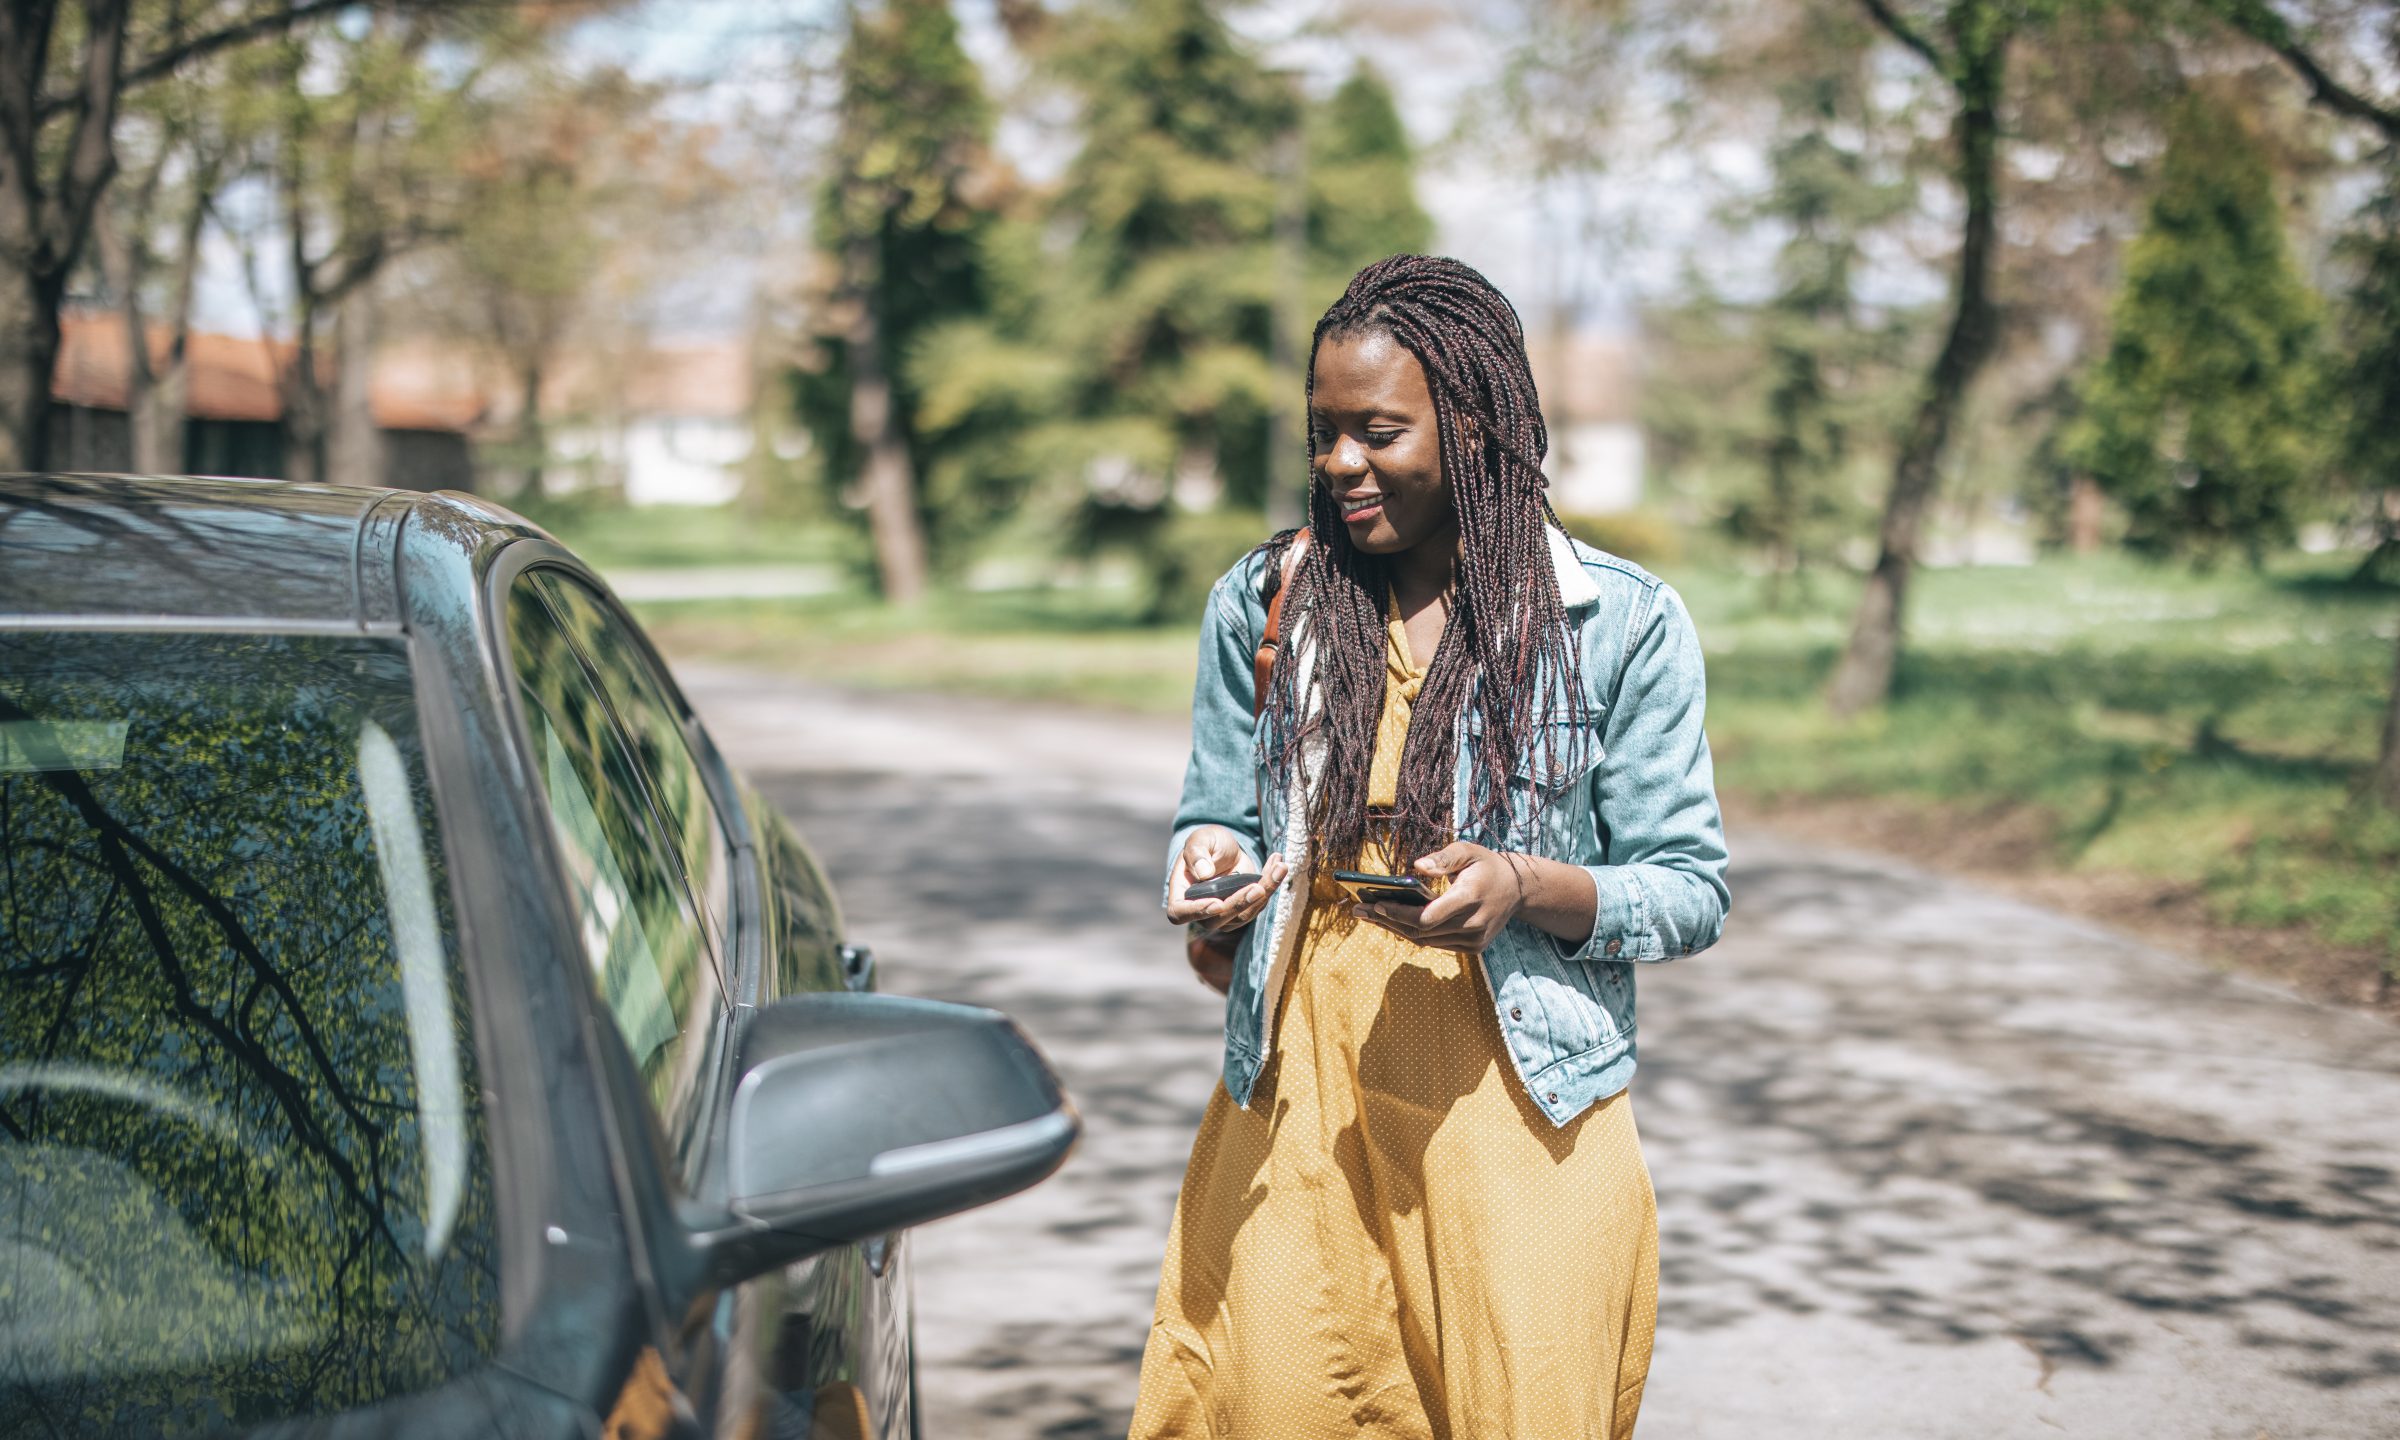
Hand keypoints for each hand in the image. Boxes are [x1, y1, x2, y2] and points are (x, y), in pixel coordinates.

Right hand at [1166, 825, 1286, 934]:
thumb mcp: (1200, 840)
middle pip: (1218, 919)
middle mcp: (1201, 910)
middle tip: (1258, 887)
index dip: (1197, 912)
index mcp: (1181, 894)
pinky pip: (1259, 903)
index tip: (1217, 903)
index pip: (1181, 913)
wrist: (1224, 848)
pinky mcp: (1244, 910)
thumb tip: (1204, 873)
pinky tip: (1278, 864)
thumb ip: (1197, 854)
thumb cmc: (1206, 843)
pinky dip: (1271, 883)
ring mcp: (1224, 914)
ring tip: (1279, 866)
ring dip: (1265, 891)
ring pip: (1244, 913)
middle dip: (1240, 904)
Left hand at [1354, 841, 1526, 952]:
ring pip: (1425, 941)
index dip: (1400, 913)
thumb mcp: (1468, 850)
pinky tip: (1391, 921)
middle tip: (1358, 909)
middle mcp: (1473, 924)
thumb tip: (1416, 868)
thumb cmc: (1486, 865)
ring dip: (1395, 928)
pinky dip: (1413, 933)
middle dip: (1387, 920)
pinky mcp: (1473, 948)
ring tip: (1368, 915)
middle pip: (1421, 930)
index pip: (1428, 916)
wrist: (1517, 890)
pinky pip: (1435, 943)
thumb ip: (1443, 857)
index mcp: (1471, 898)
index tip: (1377, 903)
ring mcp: (1474, 940)